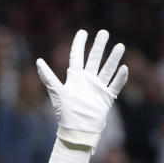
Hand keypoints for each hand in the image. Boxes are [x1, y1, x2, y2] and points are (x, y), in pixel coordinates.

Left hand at [37, 29, 127, 146]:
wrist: (77, 130)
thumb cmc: (65, 113)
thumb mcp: (56, 92)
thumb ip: (48, 77)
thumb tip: (38, 61)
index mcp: (75, 78)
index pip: (77, 57)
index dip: (79, 44)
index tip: (83, 32)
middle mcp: (87, 80)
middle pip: (94, 59)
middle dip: (99, 46)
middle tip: (104, 32)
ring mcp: (97, 88)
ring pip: (107, 70)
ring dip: (113, 58)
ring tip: (120, 46)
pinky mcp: (106, 98)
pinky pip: (115, 85)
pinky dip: (120, 78)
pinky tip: (124, 68)